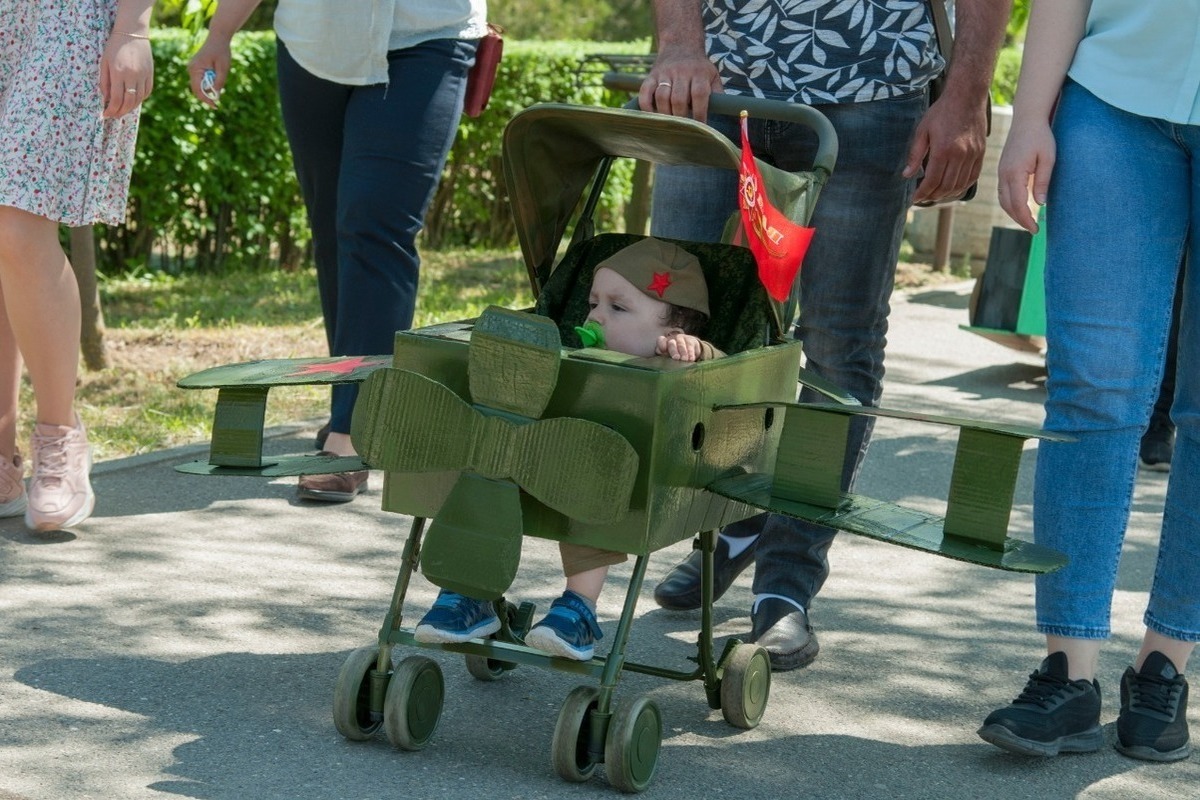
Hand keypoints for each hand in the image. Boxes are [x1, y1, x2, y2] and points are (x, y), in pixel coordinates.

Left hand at [99, 34, 152, 117]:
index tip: (105, 115)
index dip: (111, 110)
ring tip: (122, 110)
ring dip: (130, 108)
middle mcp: (132, 76)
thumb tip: (106, 98)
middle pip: (128, 102)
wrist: (132, 33)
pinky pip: (146, 92)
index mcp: (119, 73)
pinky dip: (140, 99)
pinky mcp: (150, 75)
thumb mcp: (105, 62)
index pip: (116, 99)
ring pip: (138, 99)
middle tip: (113, 116)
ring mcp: (143, 76)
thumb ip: (104, 81)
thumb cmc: (114, 46)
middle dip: (120, 112)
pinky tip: (133, 101)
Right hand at [188, 38, 232, 108]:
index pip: (197, 90)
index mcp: (195, 69)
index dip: (206, 99)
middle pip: (197, 89)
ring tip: (220, 75)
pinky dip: (209, 82)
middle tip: (218, 102)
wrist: (218, 38)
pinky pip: (202, 80)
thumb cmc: (221, 51)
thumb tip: (216, 95)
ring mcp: (193, 69)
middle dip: (207, 95)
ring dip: (209, 87)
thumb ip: (219, 81)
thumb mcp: (223, 68)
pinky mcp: (197, 68)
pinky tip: (217, 74)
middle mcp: (191, 70)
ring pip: (200, 85)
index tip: (215, 105)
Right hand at [637, 50, 722, 122]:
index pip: (699, 95)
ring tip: (670, 124)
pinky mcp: (651, 76)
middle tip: (683, 128)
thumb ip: (717, 93)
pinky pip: (645, 93)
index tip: (701, 128)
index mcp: (699, 73)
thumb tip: (723, 113)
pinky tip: (653, 115)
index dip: (699, 113)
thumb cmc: (699, 68)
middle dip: (681, 117)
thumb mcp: (713, 76)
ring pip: (662, 97)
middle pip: (678, 99)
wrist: (680, 45)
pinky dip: (647, 107)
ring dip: (665, 114)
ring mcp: (664, 73)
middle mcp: (681, 72)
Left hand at [655, 332, 704, 361]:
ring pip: (681, 345)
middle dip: (673, 350)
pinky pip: (690, 347)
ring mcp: (682, 339)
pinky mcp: (691, 341)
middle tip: (676, 358)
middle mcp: (673, 339)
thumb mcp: (667, 356)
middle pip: (672, 344)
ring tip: (684, 359)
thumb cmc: (674, 355)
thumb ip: (663, 357)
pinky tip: (691, 359)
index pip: (661, 341)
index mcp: (664, 342)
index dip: (661, 345)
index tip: (663, 350)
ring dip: (683, 352)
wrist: (689, 349)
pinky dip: (691, 353)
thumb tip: (662, 361)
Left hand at [904, 87, 987, 204]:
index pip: (932, 181)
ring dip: (947, 194)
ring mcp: (973, 155)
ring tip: (935, 194)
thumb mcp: (922, 130)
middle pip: (946, 186)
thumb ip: (915, 154)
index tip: (915, 198)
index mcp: (943, 150)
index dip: (922, 193)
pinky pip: (973, 177)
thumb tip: (906, 175)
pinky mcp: (981, 152)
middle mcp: (960, 155)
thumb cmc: (941, 112)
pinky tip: (952, 188)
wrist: (967, 96)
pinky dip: (962, 186)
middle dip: (932, 196)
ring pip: (960, 184)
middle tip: (923, 198)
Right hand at [996, 119, 1054, 233]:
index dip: (1026, 219)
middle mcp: (1004, 175)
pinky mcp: (1002, 170)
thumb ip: (1042, 181)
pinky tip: (1020, 206)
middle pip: (1008, 205)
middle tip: (1033, 229)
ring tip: (1027, 220)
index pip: (1018, 204)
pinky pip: (1002, 192)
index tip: (1035, 229)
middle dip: (1019, 219)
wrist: (1027, 119)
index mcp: (1015, 173)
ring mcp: (1001, 172)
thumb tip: (1040, 203)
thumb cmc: (1041, 136)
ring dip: (1013, 213)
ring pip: (1003, 200)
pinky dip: (1010, 203)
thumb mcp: (1048, 158)